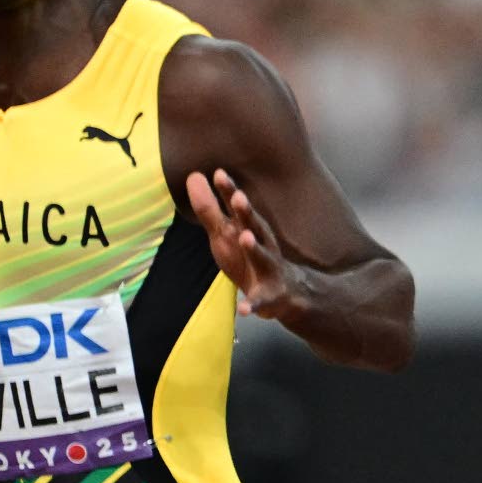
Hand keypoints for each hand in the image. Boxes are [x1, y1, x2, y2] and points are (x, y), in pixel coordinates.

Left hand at [186, 169, 302, 318]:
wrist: (288, 292)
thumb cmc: (251, 257)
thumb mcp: (228, 233)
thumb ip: (211, 209)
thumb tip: (193, 177)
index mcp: (250, 229)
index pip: (238, 207)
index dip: (229, 191)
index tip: (219, 172)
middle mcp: (261, 245)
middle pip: (254, 225)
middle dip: (247, 212)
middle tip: (238, 197)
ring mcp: (268, 270)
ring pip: (262, 257)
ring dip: (254, 248)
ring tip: (244, 238)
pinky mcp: (268, 297)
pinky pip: (259, 301)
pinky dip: (252, 305)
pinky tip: (243, 309)